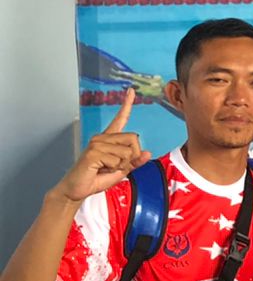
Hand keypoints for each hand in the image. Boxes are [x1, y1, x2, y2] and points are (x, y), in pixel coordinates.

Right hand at [54, 89, 150, 203]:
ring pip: (127, 152)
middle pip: (134, 139)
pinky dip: (113, 169)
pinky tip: (99, 170)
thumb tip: (148, 153)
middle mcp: (102, 137)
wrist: (76, 189)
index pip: (120, 119)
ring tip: (105, 169)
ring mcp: (97, 143)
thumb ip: (134, 162)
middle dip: (131, 157)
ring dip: (121, 166)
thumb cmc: (97, 178)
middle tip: (115, 166)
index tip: (132, 91)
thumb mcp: (121, 170)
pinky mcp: (93, 152)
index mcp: (109, 139)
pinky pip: (117, 160)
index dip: (127, 105)